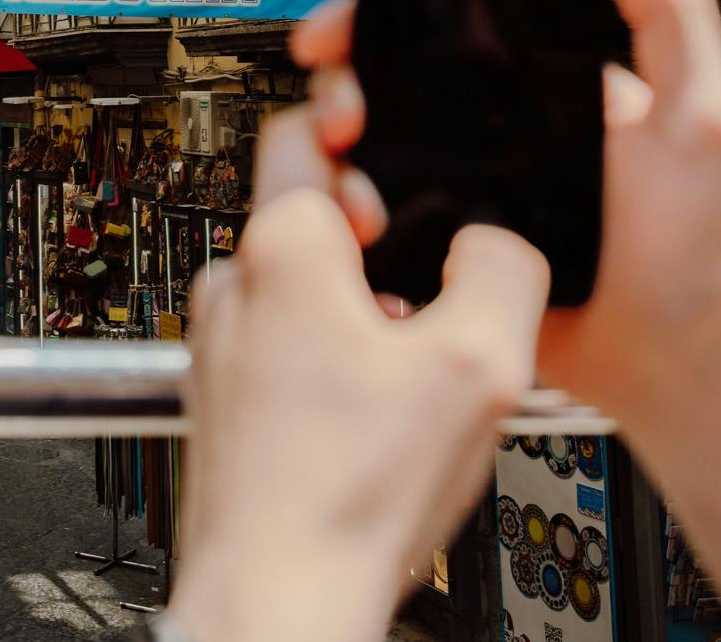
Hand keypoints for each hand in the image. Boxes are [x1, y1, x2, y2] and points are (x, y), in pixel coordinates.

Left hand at [169, 110, 545, 641]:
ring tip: (407, 370)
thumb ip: (501, 266)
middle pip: (313, 214)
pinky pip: (285, 350)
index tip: (399, 158)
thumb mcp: (479, 362)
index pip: (304, 127)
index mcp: (281, 247)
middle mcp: (233, 284)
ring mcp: (219, 346)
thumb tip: (493, 242)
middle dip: (379, 241)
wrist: (277, 600)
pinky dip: (332, 363)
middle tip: (427, 291)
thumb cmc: (347, 495)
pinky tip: (375, 419)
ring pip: (303, 288)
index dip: (364, 129)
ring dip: (359, 309)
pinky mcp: (223, 401)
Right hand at [286, 0, 720, 425]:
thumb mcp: (705, 115)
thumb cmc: (697, 250)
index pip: (457, 16)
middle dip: (344, 61)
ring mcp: (460, 186)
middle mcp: (492, 126)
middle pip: (388, 68)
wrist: (666, 364)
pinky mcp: (439, 246)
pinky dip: (345, 196)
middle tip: (335, 77)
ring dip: (334, 127)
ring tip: (342, 143)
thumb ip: (670, 13)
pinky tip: (348, 200)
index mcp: (545, 80)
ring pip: (365, 136)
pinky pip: (372, 208)